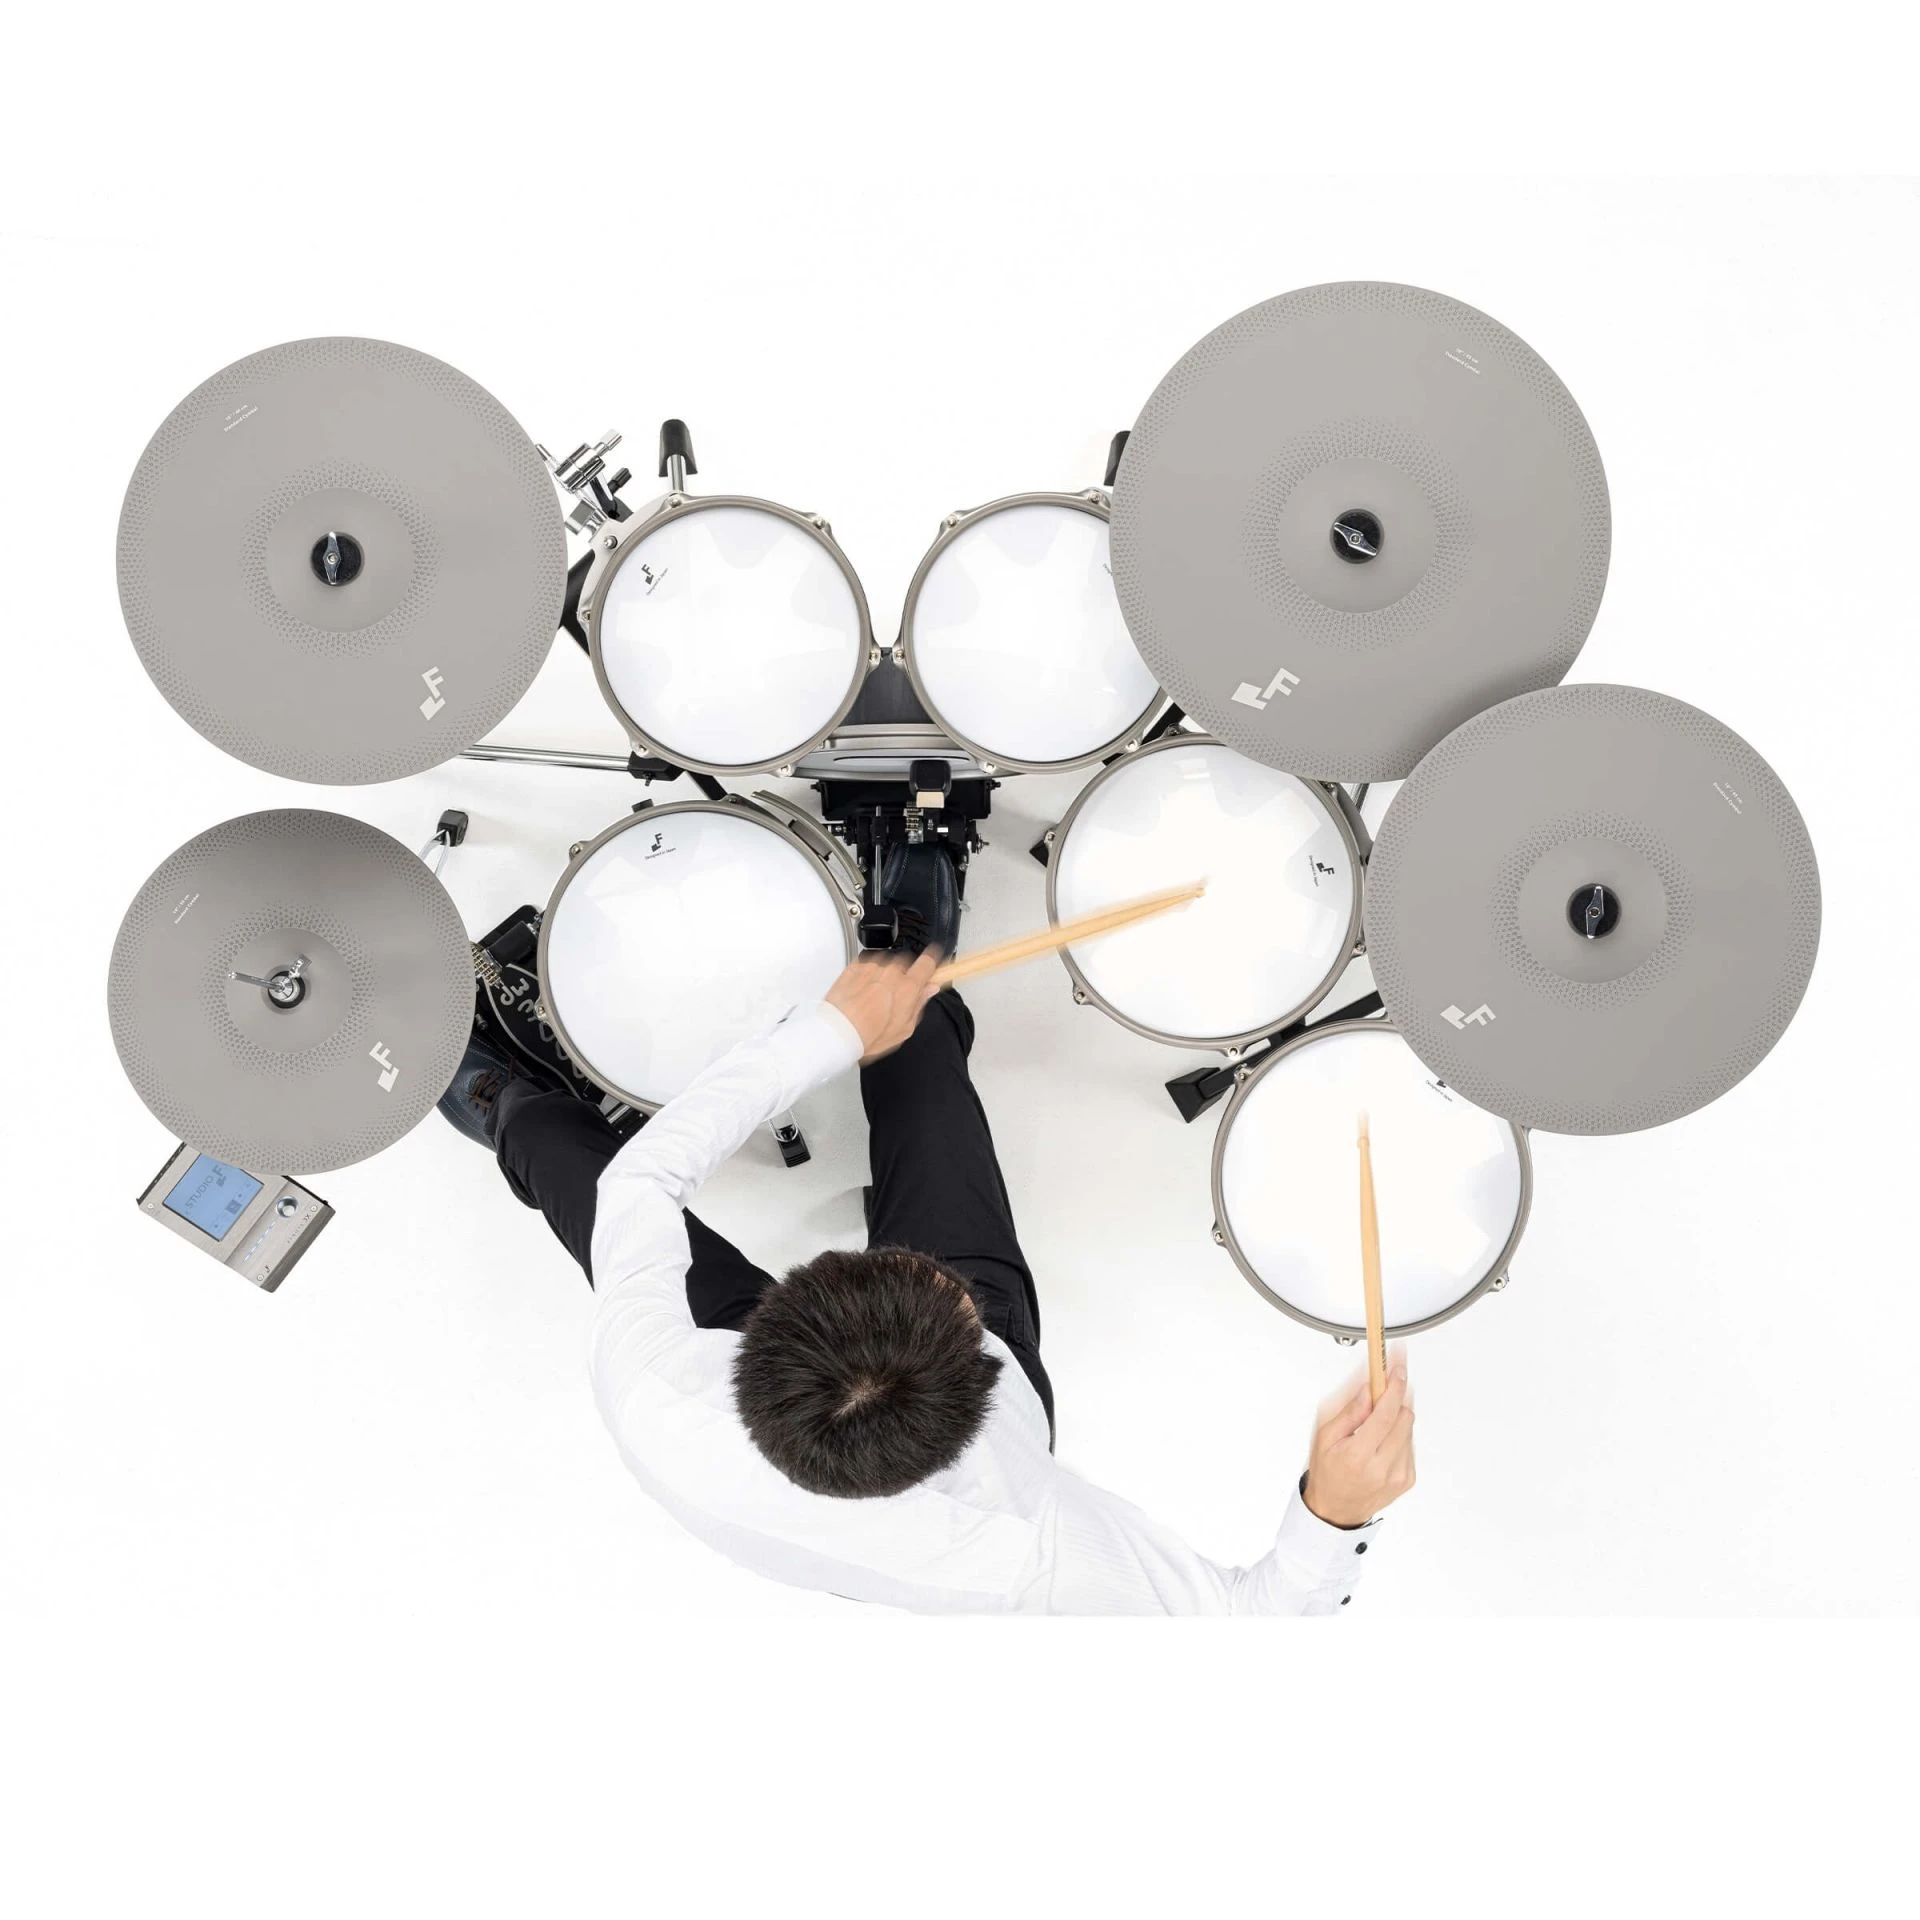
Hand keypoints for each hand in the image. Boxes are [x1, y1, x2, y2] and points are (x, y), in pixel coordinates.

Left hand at [825, 948, 942, 1062]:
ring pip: (885, 964)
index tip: (932, 963)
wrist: (837, 1031)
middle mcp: (891, 971)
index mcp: (908, 986)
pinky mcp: (855, 966)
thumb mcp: (904, 1028)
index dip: (932, 961)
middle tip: (895, 996)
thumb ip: (919, 1004)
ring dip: (884, 975)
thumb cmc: (868, 1035)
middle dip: (903, 976)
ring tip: (874, 998)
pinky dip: (867, 975)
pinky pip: (867, 965)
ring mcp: (872, 966)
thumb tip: (929, 990)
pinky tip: (862, 993)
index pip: (928, 962)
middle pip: (905, 963)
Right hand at [1302, 1355, 1414, 1528]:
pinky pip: (1409, 1444)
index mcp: (1359, 1455)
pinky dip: (1398, 1435)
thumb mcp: (1325, 1436)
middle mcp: (1383, 1467)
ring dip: (1395, 1417)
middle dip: (1395, 1398)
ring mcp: (1398, 1475)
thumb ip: (1349, 1411)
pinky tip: (1380, 1442)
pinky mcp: (1408, 1479)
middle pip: (1404, 1417)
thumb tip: (1368, 1388)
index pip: (1386, 1413)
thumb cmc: (1327, 1472)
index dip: (1394, 1387)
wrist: (1336, 1510)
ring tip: (1373, 1425)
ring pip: (1409, 1429)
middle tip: (1381, 1389)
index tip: (1397, 1369)